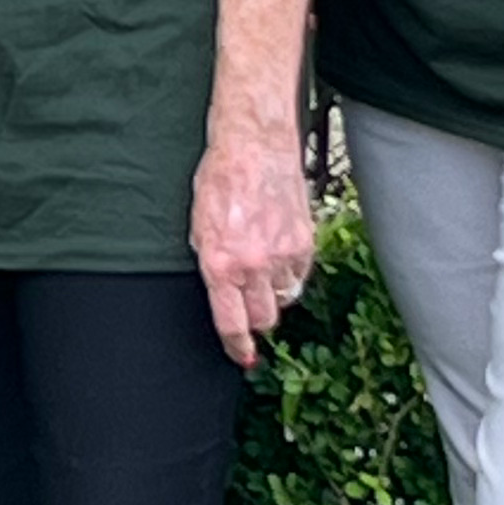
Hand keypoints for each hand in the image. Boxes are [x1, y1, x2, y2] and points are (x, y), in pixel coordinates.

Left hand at [190, 122, 312, 369]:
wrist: (253, 146)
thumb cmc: (220, 180)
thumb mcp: (198, 228)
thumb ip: (211, 264)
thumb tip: (222, 296)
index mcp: (220, 265)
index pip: (232, 324)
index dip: (238, 347)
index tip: (243, 358)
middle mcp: (253, 266)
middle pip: (264, 319)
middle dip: (256, 318)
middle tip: (249, 304)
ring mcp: (283, 256)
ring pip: (283, 299)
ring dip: (272, 293)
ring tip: (261, 268)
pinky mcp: (305, 243)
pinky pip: (300, 276)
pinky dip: (290, 272)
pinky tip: (278, 252)